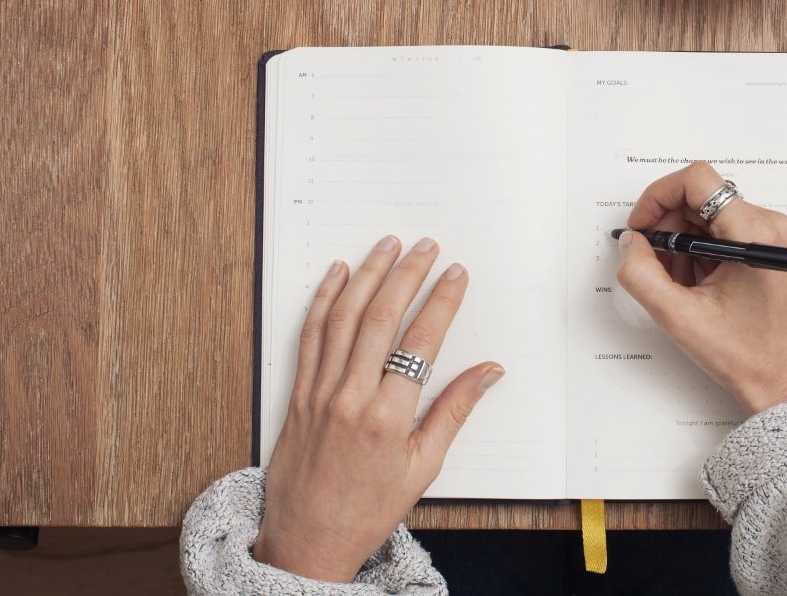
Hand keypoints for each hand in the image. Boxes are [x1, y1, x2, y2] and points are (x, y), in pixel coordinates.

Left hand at [253, 236, 504, 581]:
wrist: (308, 540)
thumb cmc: (368, 509)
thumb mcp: (423, 467)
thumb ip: (454, 411)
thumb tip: (489, 372)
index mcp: (388, 418)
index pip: (421, 342)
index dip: (441, 302)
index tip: (455, 275)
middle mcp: (351, 397)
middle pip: (381, 318)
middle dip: (406, 275)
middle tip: (425, 247)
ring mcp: (319, 392)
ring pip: (343, 318)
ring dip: (366, 275)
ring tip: (386, 246)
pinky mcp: (297, 394)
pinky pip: (310, 336)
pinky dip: (323, 300)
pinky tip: (337, 275)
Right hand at [617, 162, 786, 413]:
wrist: (780, 381)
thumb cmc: (745, 355)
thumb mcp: (678, 317)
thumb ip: (642, 274)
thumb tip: (630, 242)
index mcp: (753, 234)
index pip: (697, 180)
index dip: (658, 196)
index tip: (641, 226)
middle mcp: (767, 225)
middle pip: (698, 198)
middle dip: (667, 227)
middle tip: (654, 264)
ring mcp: (768, 235)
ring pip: (705, 216)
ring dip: (681, 244)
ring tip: (679, 285)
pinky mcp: (764, 247)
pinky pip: (718, 231)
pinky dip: (696, 253)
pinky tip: (694, 286)